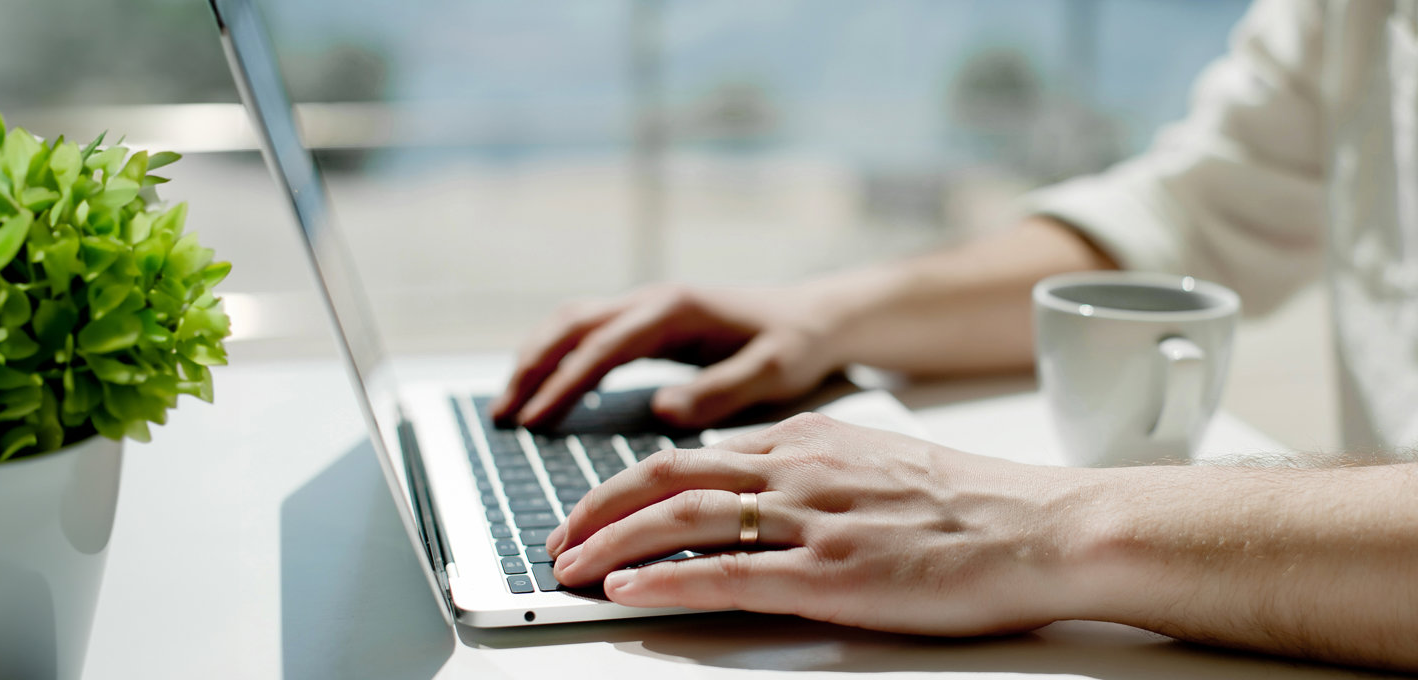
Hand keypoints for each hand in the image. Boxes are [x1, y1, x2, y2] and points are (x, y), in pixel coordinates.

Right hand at [490, 284, 841, 429]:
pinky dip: (556, 356)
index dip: (564, 383)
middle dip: (531, 367)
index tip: (535, 420)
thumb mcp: (773, 372)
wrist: (815, 316)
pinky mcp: (648, 321)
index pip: (603, 347)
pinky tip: (543, 389)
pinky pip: (587, 332)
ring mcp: (647, 307)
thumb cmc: (796, 345)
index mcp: (676, 311)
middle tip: (502, 414)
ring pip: (571, 323)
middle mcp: (653, 301)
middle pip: (571, 325)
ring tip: (508, 406)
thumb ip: (721, 391)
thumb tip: (664, 411)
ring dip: (535, 359)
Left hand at [545, 413, 1090, 635]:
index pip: (695, 451)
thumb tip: (763, 488)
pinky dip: (665, 581)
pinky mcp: (832, 573)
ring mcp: (813, 518)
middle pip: (668, 472)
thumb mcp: (881, 464)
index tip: (596, 506)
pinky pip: (726, 573)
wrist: (1048, 528)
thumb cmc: (977, 506)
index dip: (630, 481)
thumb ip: (818, 468)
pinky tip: (627, 591)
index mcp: (811, 439)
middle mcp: (801, 467)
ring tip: (569, 566)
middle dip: (599, 505)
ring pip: (683, 516)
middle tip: (560, 537)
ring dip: (612, 542)